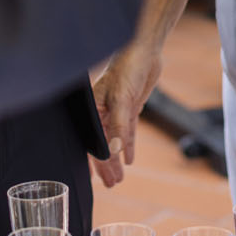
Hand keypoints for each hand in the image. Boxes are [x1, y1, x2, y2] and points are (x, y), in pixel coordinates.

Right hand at [90, 45, 162, 187]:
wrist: (144, 50)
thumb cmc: (127, 69)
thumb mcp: (122, 99)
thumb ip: (118, 127)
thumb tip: (115, 152)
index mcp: (93, 109)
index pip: (92, 142)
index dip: (95, 163)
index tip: (97, 180)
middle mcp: (102, 112)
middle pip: (102, 145)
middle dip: (107, 166)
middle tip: (111, 185)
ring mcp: (116, 110)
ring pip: (115, 141)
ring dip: (117, 160)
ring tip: (119, 178)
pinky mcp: (129, 107)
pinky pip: (127, 131)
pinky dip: (128, 145)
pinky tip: (130, 160)